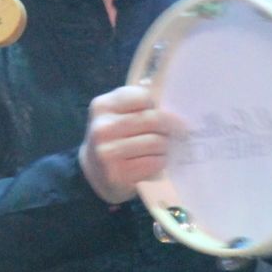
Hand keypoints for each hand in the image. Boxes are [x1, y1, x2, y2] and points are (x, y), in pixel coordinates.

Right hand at [80, 84, 184, 205]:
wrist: (93, 172)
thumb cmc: (113, 137)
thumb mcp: (116, 114)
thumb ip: (136, 104)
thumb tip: (166, 104)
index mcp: (102, 106)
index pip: (142, 97)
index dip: (157, 105)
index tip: (163, 112)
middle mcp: (102, 128)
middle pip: (153, 119)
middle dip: (169, 126)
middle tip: (178, 130)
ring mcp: (108, 152)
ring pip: (156, 142)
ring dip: (166, 146)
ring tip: (162, 147)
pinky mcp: (118, 174)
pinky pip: (153, 162)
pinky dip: (160, 161)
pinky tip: (155, 160)